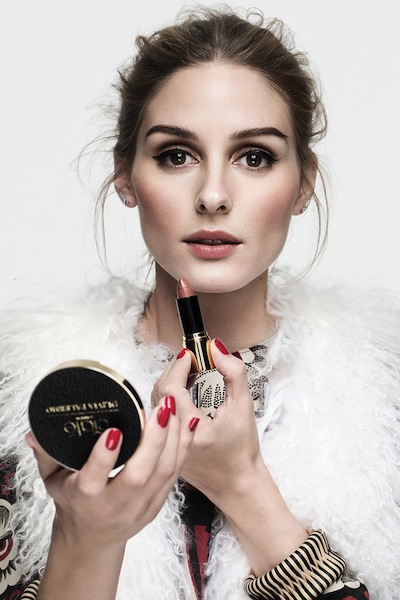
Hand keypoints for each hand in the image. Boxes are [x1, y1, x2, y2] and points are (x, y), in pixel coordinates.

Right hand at [26, 397, 198, 548]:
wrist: (92, 540)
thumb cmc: (74, 503)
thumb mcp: (53, 480)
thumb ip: (47, 454)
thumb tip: (35, 432)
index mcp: (86, 498)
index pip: (95, 478)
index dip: (105, 456)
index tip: (114, 430)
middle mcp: (115, 504)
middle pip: (139, 475)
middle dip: (154, 439)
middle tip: (161, 407)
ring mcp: (141, 506)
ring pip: (163, 473)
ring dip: (173, 438)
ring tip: (174, 408)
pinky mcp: (158, 504)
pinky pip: (175, 474)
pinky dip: (183, 448)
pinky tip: (187, 424)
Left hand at [152, 340, 263, 504]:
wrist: (237, 483)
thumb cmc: (242, 450)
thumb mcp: (244, 406)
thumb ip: (233, 373)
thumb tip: (217, 349)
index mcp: (192, 431)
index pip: (171, 389)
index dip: (178, 366)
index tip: (190, 355)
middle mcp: (173, 439)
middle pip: (160, 393)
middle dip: (173, 370)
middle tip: (190, 358)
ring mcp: (166, 444)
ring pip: (156, 403)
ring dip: (169, 381)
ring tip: (188, 370)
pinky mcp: (164, 446)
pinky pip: (159, 414)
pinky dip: (168, 397)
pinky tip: (183, 390)